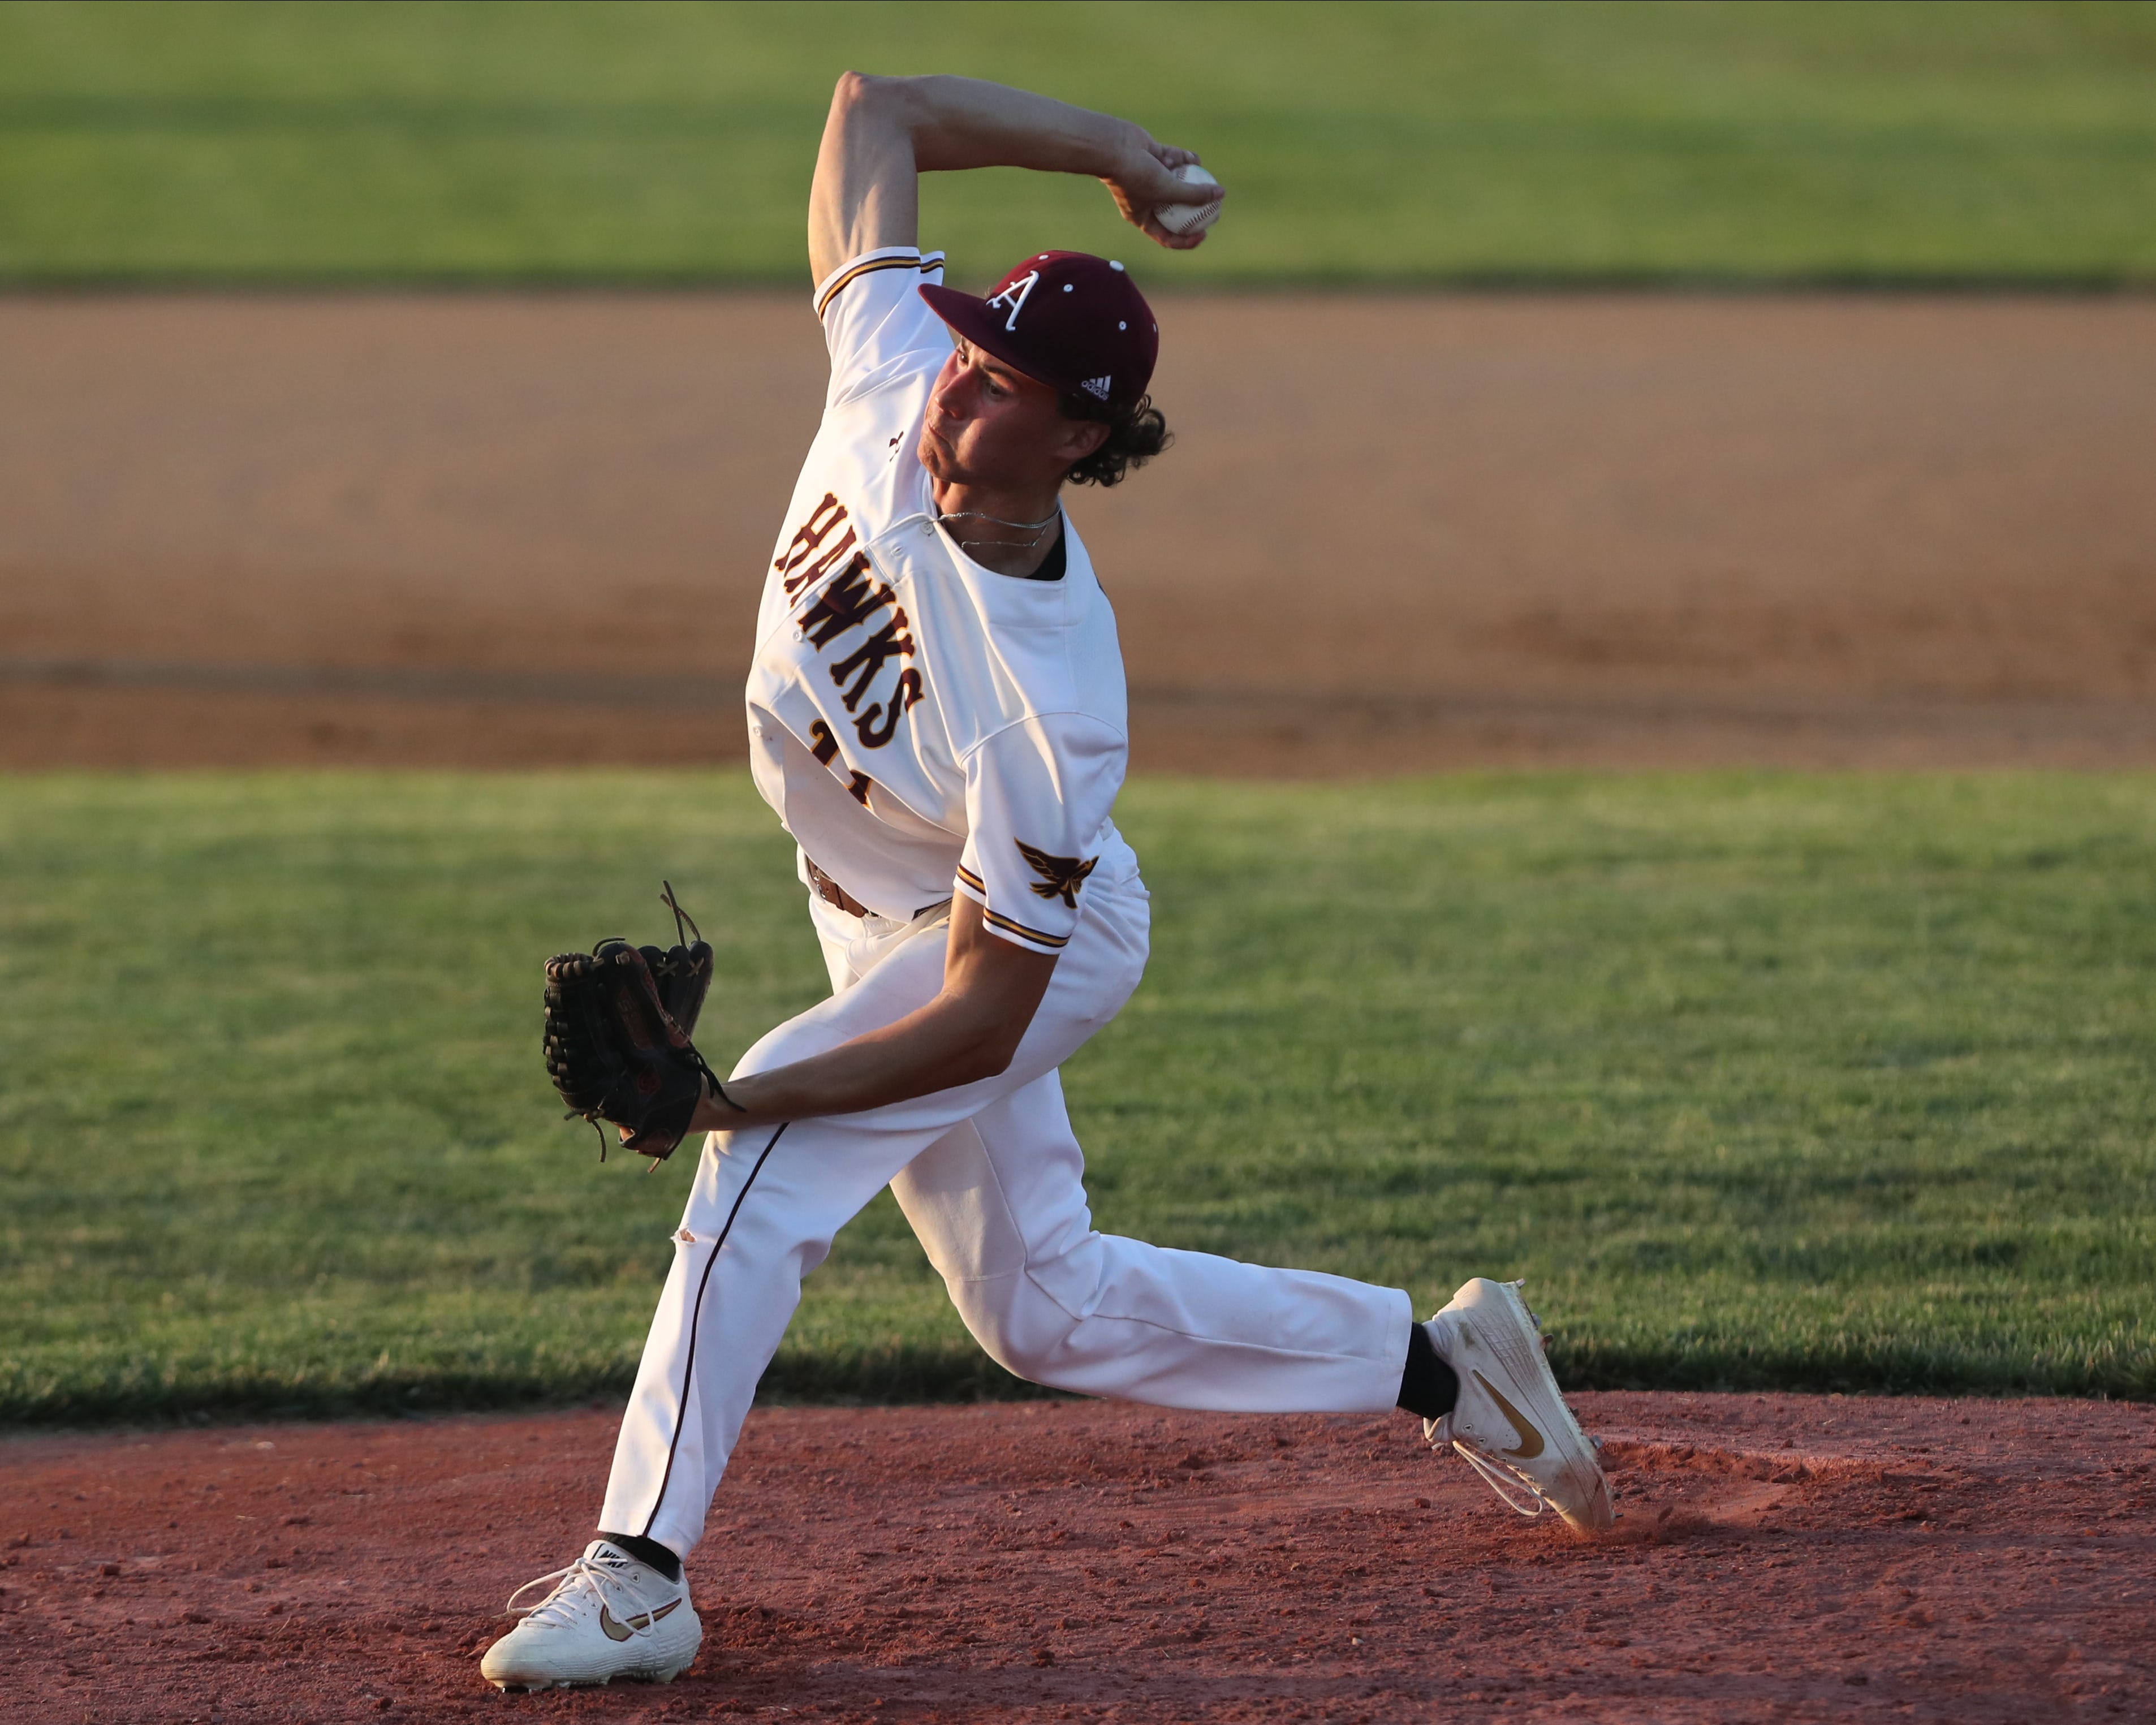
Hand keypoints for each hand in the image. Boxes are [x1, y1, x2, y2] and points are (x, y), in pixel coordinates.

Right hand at [1100, 132, 1220, 251]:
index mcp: (1142, 217)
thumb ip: (1194, 194)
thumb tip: (1220, 195)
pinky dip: (1183, 159)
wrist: (1113, 147)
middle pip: (1176, 210)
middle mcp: (1146, 199)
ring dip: (1189, 177)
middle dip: (1196, 208)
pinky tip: (1194, 158)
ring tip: (1204, 176)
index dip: (1187, 240)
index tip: (1204, 233)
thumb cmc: (1135, 174)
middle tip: (1216, 206)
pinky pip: (1174, 160)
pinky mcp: (1153, 157)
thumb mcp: (1167, 189)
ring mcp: (1149, 177)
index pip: (1167, 237)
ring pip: (1177, 181)